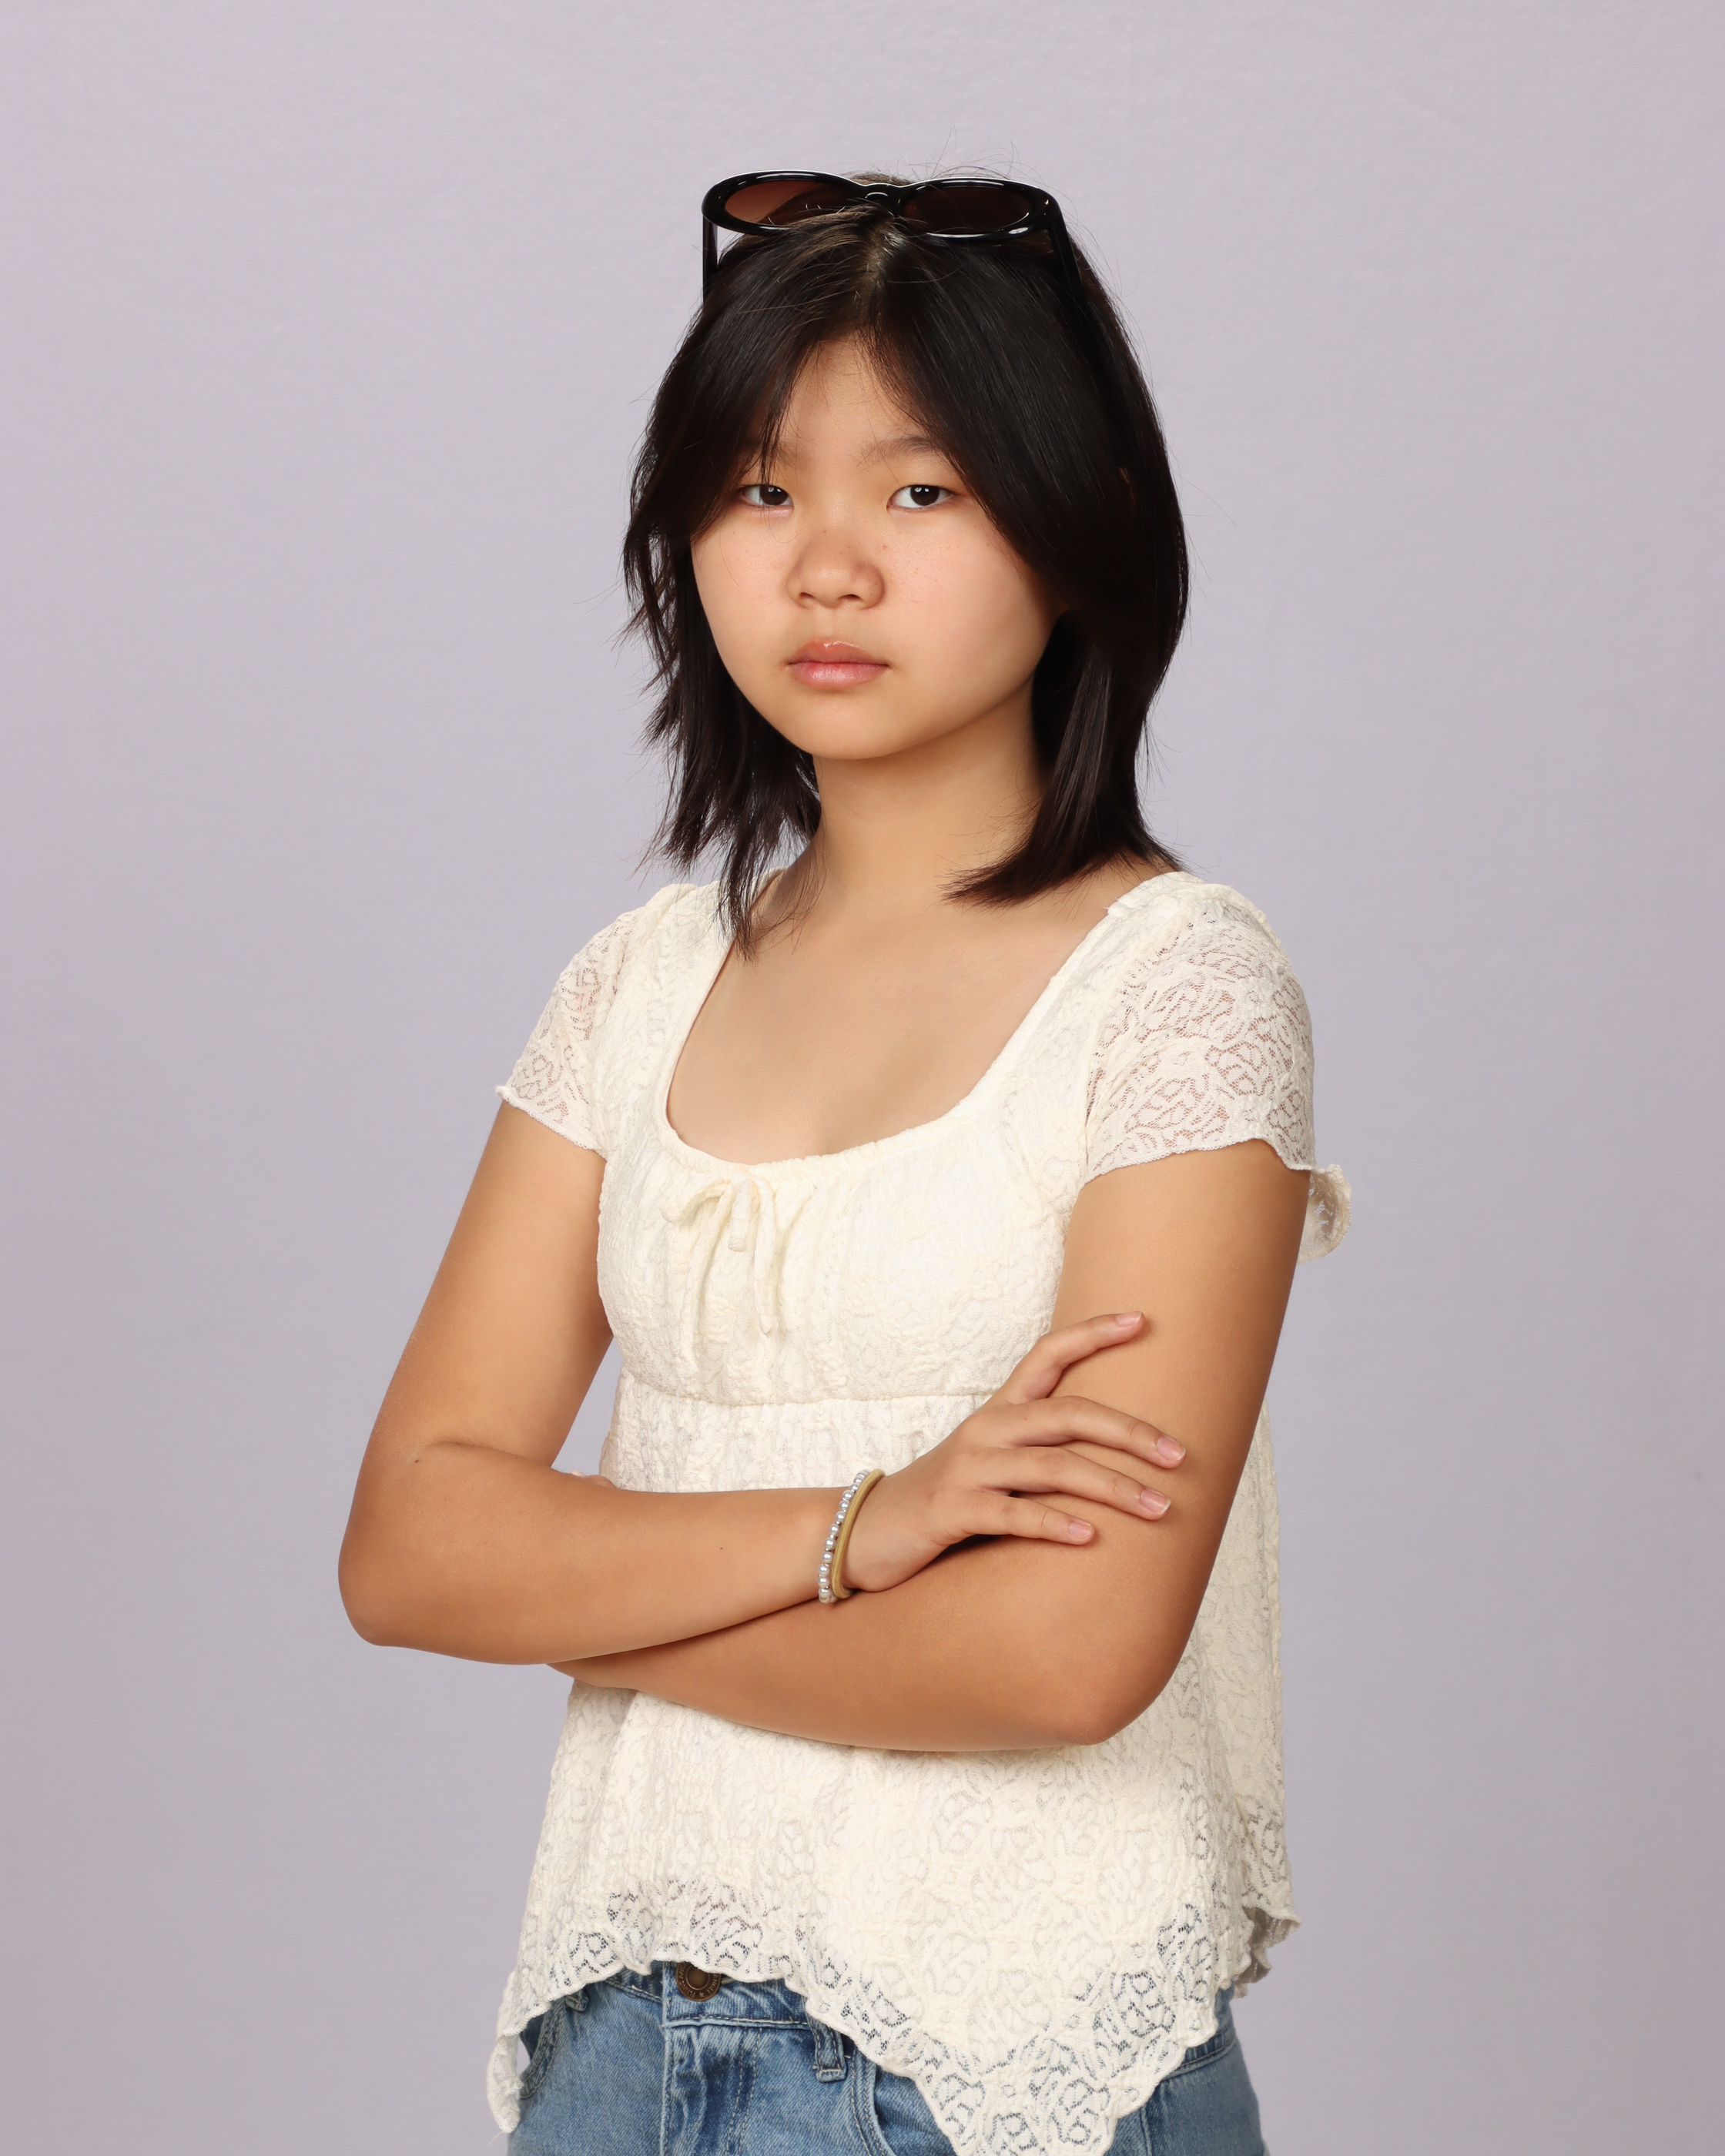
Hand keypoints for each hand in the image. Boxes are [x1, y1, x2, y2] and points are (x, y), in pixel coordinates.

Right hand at [840, 1312, 1184, 1594]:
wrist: (866, 1531)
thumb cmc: (945, 1498)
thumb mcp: (991, 1463)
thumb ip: (1040, 1452)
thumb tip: (1115, 1455)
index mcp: (999, 1411)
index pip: (1048, 1354)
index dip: (1093, 1334)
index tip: (1142, 1320)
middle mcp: (986, 1429)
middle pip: (1068, 1414)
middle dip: (1129, 1432)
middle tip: (1178, 1455)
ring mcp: (968, 1468)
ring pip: (1051, 1467)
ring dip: (1112, 1487)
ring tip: (1158, 1508)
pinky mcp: (951, 1510)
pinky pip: (1011, 1514)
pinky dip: (1053, 1524)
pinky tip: (1088, 1538)